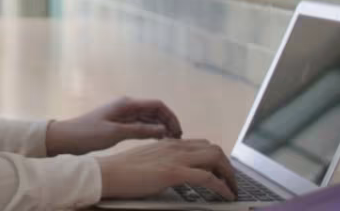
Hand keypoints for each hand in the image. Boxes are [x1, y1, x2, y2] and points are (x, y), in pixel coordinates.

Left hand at [45, 97, 183, 154]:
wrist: (68, 137)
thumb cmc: (88, 133)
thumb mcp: (116, 133)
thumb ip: (140, 130)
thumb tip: (163, 129)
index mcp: (127, 104)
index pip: (157, 105)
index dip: (170, 117)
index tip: (178, 132)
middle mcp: (127, 106)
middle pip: (155, 111)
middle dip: (168, 123)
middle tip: (176, 140)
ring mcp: (124, 115)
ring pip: (149, 119)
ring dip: (161, 128)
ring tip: (170, 142)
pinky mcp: (120, 124)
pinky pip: (141, 125)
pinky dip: (151, 131)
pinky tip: (158, 141)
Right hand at [96, 138, 237, 201]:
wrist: (108, 173)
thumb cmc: (123, 170)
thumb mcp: (149, 160)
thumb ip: (164, 161)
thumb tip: (174, 172)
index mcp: (169, 143)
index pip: (202, 145)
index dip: (216, 159)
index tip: (220, 172)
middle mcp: (175, 146)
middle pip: (214, 149)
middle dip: (228, 167)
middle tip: (230, 182)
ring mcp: (176, 158)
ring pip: (215, 158)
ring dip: (229, 175)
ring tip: (231, 189)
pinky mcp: (174, 172)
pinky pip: (208, 177)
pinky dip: (222, 186)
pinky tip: (226, 195)